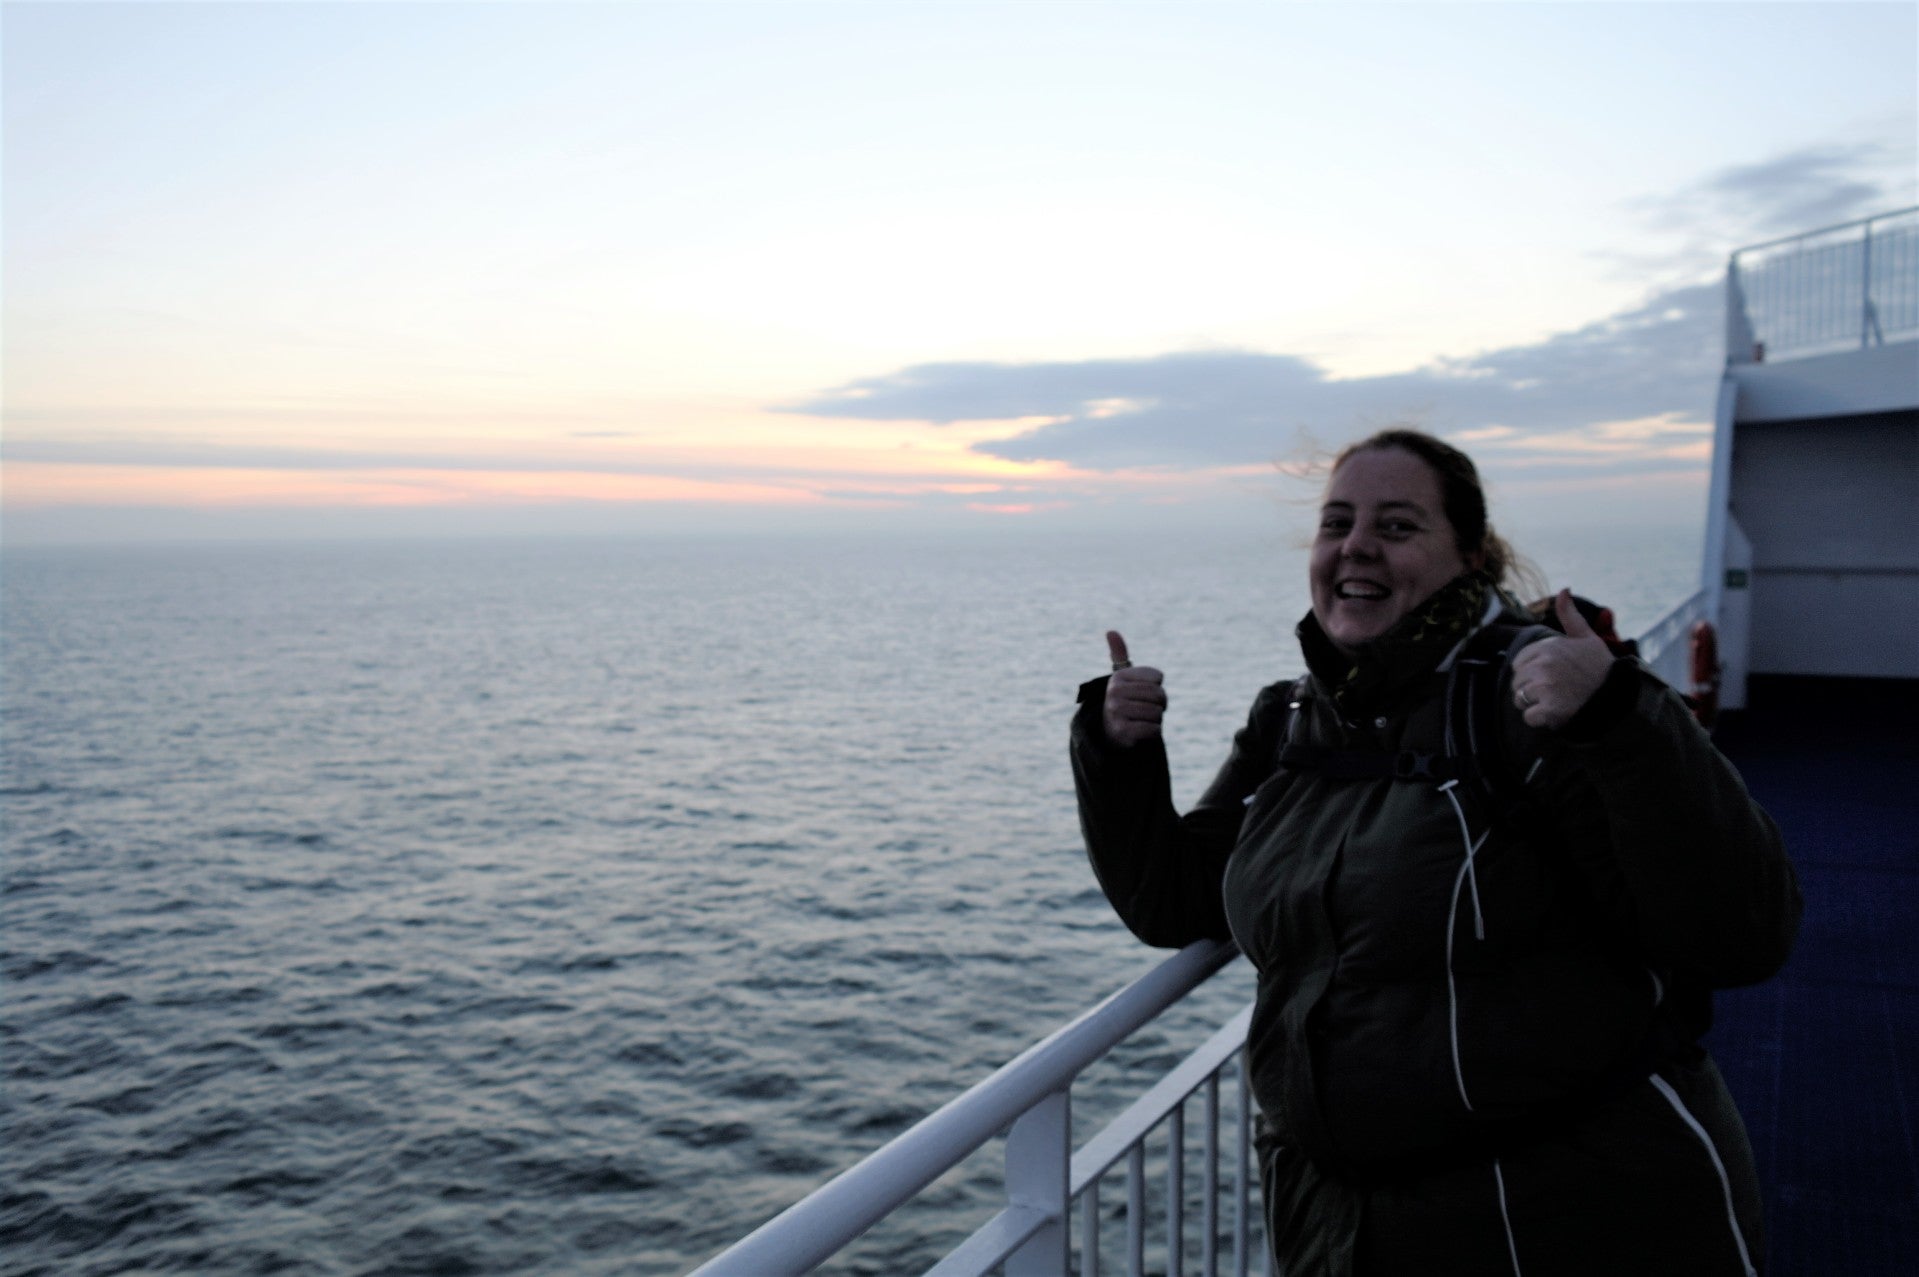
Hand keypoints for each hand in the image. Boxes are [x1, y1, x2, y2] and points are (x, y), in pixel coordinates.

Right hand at [1102, 631, 1166, 747]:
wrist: (1111, 732)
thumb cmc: (1124, 700)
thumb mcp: (1122, 678)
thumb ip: (1119, 654)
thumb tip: (1111, 631)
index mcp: (1118, 677)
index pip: (1158, 679)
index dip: (1158, 687)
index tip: (1143, 693)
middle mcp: (1113, 693)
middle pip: (1159, 696)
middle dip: (1159, 705)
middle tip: (1146, 709)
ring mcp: (1116, 712)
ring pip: (1158, 713)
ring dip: (1155, 719)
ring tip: (1142, 720)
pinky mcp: (1122, 732)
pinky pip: (1154, 730)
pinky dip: (1153, 732)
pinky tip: (1142, 731)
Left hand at [1510, 590, 1614, 729]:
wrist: (1617, 698)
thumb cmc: (1600, 668)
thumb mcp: (1586, 638)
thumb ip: (1570, 616)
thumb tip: (1564, 589)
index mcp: (1547, 647)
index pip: (1519, 663)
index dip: (1532, 671)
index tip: (1553, 675)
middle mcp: (1543, 665)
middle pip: (1517, 682)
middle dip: (1531, 689)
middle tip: (1556, 690)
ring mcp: (1544, 687)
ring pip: (1520, 699)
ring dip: (1534, 705)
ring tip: (1557, 701)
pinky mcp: (1548, 710)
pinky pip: (1529, 717)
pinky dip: (1540, 720)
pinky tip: (1557, 714)